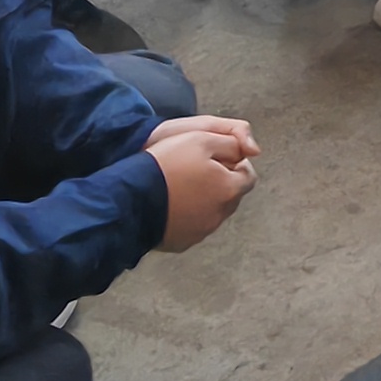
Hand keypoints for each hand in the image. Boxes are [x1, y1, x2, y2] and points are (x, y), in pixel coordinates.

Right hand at [147, 117, 258, 249]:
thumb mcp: (201, 137)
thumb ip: (231, 142)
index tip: (219, 156)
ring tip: (181, 186)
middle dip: (221, 182)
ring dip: (204, 200)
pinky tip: (170, 204)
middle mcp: (220, 215)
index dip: (235, 162)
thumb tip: (248, 151)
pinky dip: (186, 216)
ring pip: (212, 212)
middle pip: (231, 195)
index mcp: (229, 189)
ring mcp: (201, 232)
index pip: (248, 175)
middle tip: (198, 169)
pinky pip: (191, 226)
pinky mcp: (182, 242)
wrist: (131, 196)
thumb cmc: (167, 164)